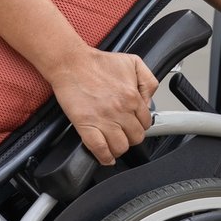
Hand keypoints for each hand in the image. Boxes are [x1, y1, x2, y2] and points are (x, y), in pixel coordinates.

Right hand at [47, 48, 158, 165]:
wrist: (72, 63)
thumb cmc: (98, 63)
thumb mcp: (133, 63)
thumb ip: (148, 81)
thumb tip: (148, 101)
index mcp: (132, 97)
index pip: (146, 122)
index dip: (140, 125)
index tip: (134, 124)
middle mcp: (120, 110)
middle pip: (136, 137)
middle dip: (131, 137)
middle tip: (124, 133)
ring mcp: (103, 120)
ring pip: (121, 147)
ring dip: (119, 148)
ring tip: (115, 143)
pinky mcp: (86, 126)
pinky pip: (100, 149)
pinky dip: (105, 157)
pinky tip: (106, 157)